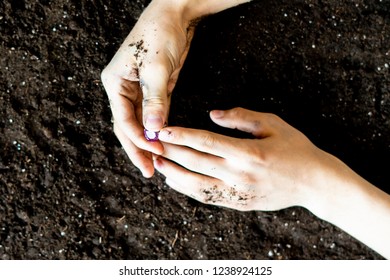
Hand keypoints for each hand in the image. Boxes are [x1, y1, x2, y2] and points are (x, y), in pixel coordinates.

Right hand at [101, 0, 195, 176]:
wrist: (173, 15)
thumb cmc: (161, 34)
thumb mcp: (157, 67)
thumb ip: (155, 99)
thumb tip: (153, 129)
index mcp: (115, 82)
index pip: (123, 119)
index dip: (138, 138)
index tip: (153, 153)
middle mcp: (122, 89)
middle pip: (127, 126)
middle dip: (138, 148)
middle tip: (148, 171)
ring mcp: (136, 90)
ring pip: (139, 124)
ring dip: (147, 143)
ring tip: (156, 163)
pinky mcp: (153, 91)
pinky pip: (152, 116)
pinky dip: (156, 130)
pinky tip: (161, 144)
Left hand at [154, 107, 329, 210]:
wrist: (313, 183)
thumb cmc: (295, 148)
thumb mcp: (273, 124)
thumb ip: (242, 117)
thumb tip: (213, 115)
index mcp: (248, 152)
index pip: (206, 142)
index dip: (182, 135)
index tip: (163, 130)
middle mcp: (240, 174)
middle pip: (196, 162)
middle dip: (172, 151)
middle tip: (153, 143)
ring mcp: (238, 192)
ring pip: (196, 184)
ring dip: (174, 173)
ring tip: (158, 162)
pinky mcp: (238, 203)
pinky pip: (207, 197)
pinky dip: (187, 189)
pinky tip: (175, 181)